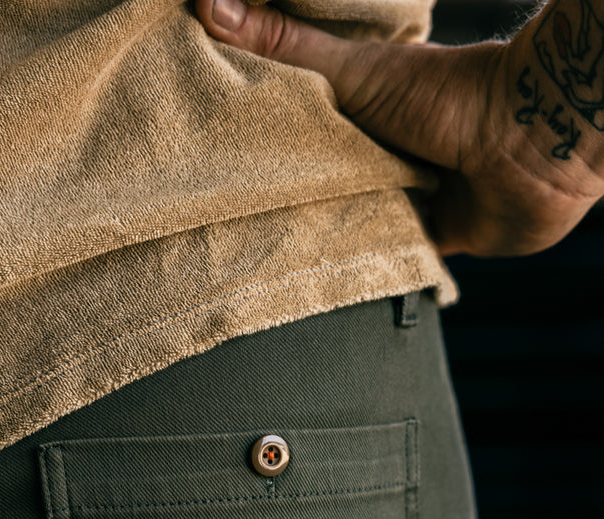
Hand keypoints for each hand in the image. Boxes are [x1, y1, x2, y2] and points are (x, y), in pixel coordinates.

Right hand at [194, 0, 603, 255]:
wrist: (524, 145)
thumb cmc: (447, 97)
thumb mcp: (352, 70)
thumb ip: (286, 45)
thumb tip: (208, 1)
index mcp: (364, 112)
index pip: (303, 131)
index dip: (266, 146)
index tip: (221, 162)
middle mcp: (383, 153)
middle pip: (324, 182)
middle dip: (291, 198)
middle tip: (239, 220)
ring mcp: (409, 196)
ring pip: (353, 221)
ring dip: (325, 234)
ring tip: (272, 252)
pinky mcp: (432, 236)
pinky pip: (390, 255)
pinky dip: (367, 263)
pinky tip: (329, 275)